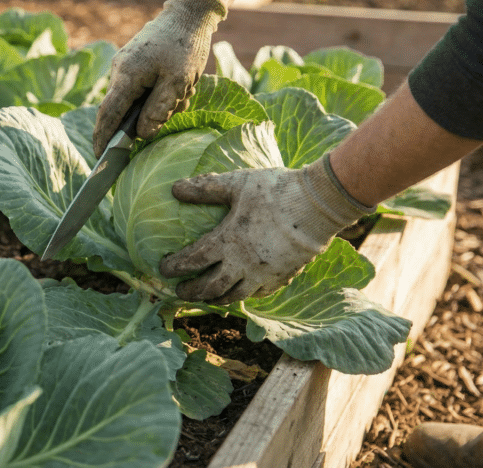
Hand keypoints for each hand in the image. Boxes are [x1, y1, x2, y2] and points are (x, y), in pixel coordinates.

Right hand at [93, 0, 225, 156]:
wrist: (187, 15)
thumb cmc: (185, 46)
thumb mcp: (179, 83)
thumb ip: (158, 111)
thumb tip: (142, 134)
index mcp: (127, 75)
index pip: (108, 113)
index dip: (103, 136)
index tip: (100, 156)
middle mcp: (119, 71)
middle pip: (123, 110)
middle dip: (147, 117)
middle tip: (176, 105)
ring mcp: (125, 67)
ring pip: (136, 101)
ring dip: (159, 104)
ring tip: (183, 91)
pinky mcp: (134, 65)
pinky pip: (141, 91)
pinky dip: (160, 95)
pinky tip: (179, 87)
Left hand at [160, 156, 374, 303]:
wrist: (319, 204)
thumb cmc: (276, 190)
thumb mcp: (237, 183)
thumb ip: (205, 187)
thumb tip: (174, 188)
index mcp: (228, 242)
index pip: (193, 260)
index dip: (175, 267)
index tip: (162, 268)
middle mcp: (243, 264)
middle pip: (210, 287)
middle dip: (192, 292)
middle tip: (178, 293)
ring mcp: (264, 275)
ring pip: (234, 296)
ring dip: (216, 299)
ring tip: (206, 298)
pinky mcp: (283, 277)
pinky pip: (259, 294)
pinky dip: (244, 296)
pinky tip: (240, 292)